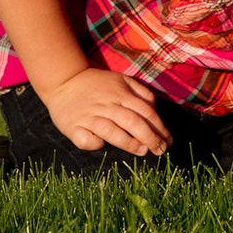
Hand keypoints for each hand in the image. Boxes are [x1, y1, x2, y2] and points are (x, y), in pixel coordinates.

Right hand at [41, 68, 172, 155]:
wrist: (64, 81)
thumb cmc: (98, 84)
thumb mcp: (123, 80)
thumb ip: (141, 92)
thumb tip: (154, 108)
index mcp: (121, 94)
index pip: (145, 112)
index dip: (159, 127)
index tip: (168, 141)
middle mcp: (107, 106)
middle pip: (133, 122)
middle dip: (150, 138)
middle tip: (160, 150)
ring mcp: (89, 117)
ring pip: (112, 132)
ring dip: (129, 143)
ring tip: (143, 151)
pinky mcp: (73, 127)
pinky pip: (86, 139)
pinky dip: (95, 144)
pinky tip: (102, 145)